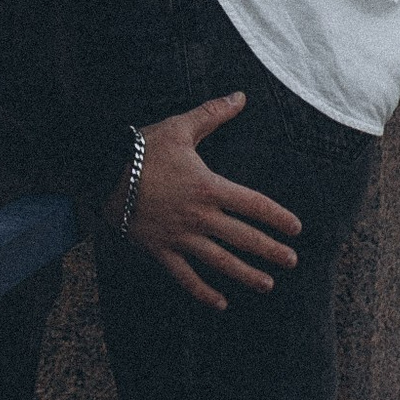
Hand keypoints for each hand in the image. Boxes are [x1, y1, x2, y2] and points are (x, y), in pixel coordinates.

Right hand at [124, 95, 300, 310]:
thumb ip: (213, 114)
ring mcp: (181, 237)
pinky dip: (203, 292)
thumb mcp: (179, 127)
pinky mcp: (161, 250)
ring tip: (267, 284)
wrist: (103, 172)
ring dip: (246, 275)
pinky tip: (220, 303)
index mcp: (209, 187)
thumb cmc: (143, 149)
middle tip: (292, 261)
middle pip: (244, 238)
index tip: (296, 229)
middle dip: (271, 251)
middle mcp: (200, 217)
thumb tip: (241, 96)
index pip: (254, 205)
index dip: (277, 217)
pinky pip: (185, 277)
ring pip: (221, 262)